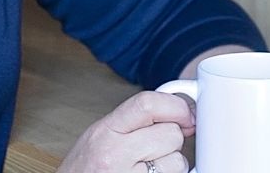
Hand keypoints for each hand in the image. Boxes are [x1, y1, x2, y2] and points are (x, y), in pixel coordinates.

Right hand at [58, 91, 193, 172]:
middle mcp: (116, 155)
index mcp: (105, 132)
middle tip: (157, 147)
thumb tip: (176, 110)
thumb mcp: (99, 135)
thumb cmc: (83, 170)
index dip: (175, 105)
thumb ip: (133, 120)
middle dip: (172, 138)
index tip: (186, 112)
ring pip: (178, 160)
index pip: (147, 104)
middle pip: (170, 133)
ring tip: (150, 166)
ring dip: (172, 163)